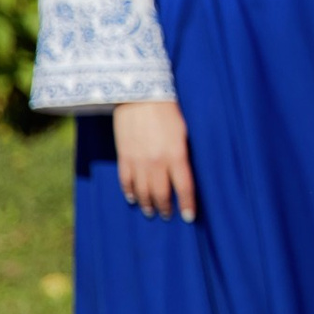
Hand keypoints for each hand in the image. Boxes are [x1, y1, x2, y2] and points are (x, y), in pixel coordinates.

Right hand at [112, 99, 197, 222]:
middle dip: (165, 208)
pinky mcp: (123, 157)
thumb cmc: (168, 110)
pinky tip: (133, 198)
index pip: (184, 187)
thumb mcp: (184, 131)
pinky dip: (129, 192)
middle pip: (161, 194)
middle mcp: (156, 163)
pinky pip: (125, 181)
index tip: (189, 217)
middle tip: (168, 216)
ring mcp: (138, 161)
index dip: (187, 204)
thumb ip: (184, 153)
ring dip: (147, 204)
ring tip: (151, 212)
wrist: (139, 97)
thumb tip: (186, 170)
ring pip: (142, 192)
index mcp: (176, 155)